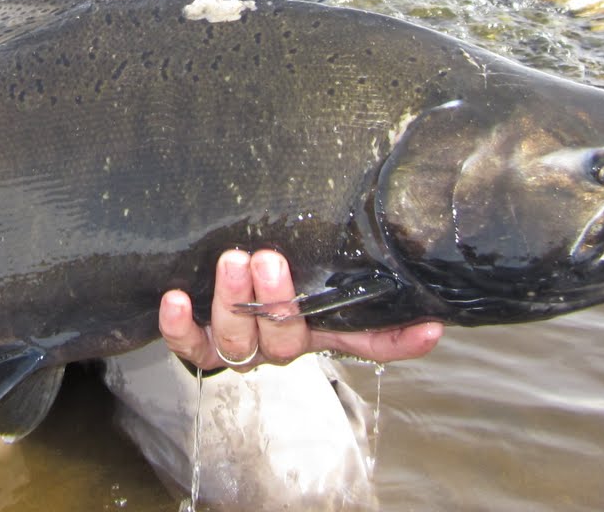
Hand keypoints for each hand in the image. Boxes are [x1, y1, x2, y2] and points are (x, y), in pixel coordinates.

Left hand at [158, 248, 442, 371]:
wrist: (207, 277)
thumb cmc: (269, 265)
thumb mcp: (310, 261)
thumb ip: (345, 258)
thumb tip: (409, 258)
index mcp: (318, 324)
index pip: (368, 339)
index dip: (399, 340)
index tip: (428, 328)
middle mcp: (282, 340)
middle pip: (288, 337)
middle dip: (279, 300)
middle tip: (269, 258)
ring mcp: (242, 345)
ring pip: (239, 340)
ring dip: (234, 302)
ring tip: (231, 262)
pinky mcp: (201, 343)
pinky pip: (191, 347)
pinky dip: (180, 327)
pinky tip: (176, 298)